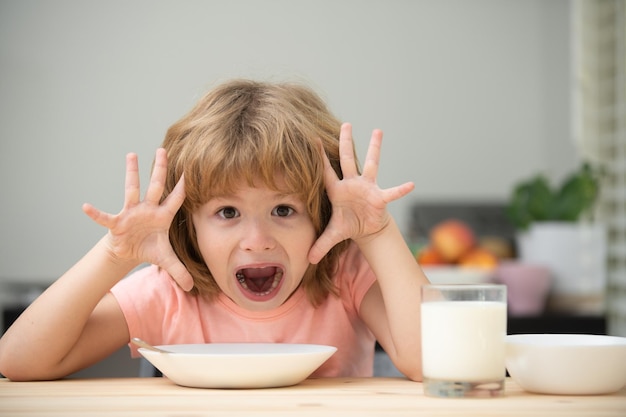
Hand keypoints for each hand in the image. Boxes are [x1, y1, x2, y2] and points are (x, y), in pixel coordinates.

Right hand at [82, 148, 193, 290]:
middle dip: (160, 169)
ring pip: (132, 189)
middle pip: (156, 186)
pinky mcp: (117, 223)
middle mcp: (148, 209)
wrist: (128, 252)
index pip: (176, 199)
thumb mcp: (166, 260)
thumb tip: (192, 287)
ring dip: (132, 173)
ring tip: (131, 155)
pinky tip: (86, 207)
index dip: (182, 188)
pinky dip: (96, 213)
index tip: (189, 172)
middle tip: (163, 149)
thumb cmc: (148, 249)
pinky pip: (105, 217)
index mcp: (163, 216)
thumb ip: (179, 270)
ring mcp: (132, 213)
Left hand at [308, 123, 413, 263]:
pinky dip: (400, 189)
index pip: (325, 172)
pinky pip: (391, 192)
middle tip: (345, 123)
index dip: (319, 157)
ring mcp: (367, 187)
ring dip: (374, 148)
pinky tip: (410, 184)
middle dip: (344, 142)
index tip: (311, 139)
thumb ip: (320, 244)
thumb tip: (308, 260)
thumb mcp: (333, 235)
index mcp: (337, 190)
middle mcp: (352, 184)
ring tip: (378, 131)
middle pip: (347, 159)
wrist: (366, 229)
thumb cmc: (348, 225)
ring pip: (370, 164)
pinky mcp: (379, 197)